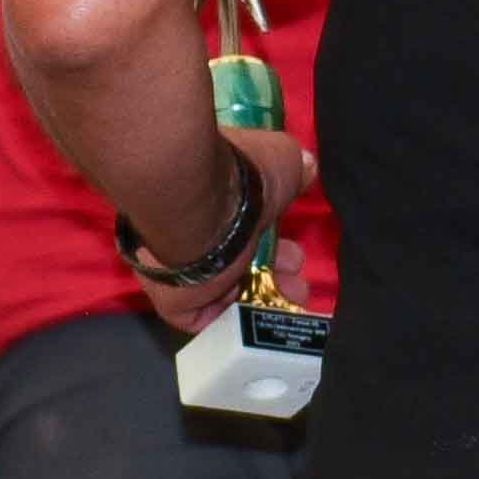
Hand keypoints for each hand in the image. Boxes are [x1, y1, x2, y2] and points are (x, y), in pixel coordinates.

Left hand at [143, 127, 323, 339]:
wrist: (197, 202)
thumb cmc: (240, 178)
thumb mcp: (282, 160)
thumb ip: (294, 168)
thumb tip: (305, 168)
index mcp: (214, 196)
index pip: (243, 222)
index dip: (273, 235)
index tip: (297, 241)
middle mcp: (193, 228)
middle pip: (237, 256)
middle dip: (275, 267)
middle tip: (300, 273)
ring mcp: (180, 264)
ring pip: (225, 286)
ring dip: (263, 293)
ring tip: (295, 296)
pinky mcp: (173, 298)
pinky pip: (204, 316)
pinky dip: (231, 318)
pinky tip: (263, 318)